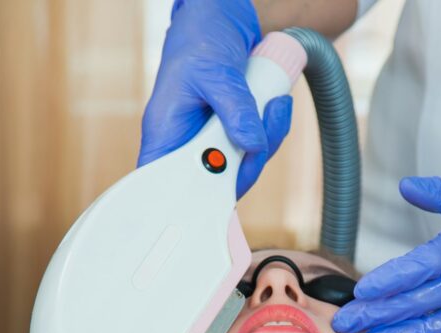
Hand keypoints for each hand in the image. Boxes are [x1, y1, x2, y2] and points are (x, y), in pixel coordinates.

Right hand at [138, 0, 292, 197]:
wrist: (222, 21)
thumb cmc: (201, 40)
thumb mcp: (214, 70)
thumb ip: (233, 108)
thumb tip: (251, 144)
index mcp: (166, 135)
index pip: (164, 186)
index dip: (184, 203)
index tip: (212, 200)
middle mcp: (187, 147)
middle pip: (215, 186)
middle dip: (246, 164)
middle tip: (261, 128)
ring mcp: (212, 145)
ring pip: (242, 170)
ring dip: (266, 142)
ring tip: (274, 104)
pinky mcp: (234, 138)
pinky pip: (256, 151)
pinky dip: (271, 131)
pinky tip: (276, 104)